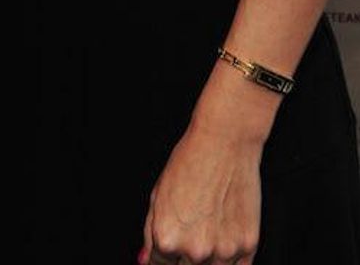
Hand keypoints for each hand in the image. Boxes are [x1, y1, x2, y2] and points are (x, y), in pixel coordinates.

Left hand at [140, 123, 261, 264]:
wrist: (224, 144)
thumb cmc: (190, 163)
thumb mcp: (158, 196)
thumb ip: (151, 233)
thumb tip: (147, 260)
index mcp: (167, 238)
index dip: (162, 254)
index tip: (168, 247)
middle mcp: (195, 250)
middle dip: (182, 257)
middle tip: (191, 231)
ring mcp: (224, 252)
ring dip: (207, 259)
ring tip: (207, 229)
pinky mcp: (248, 247)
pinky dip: (228, 260)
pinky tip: (223, 238)